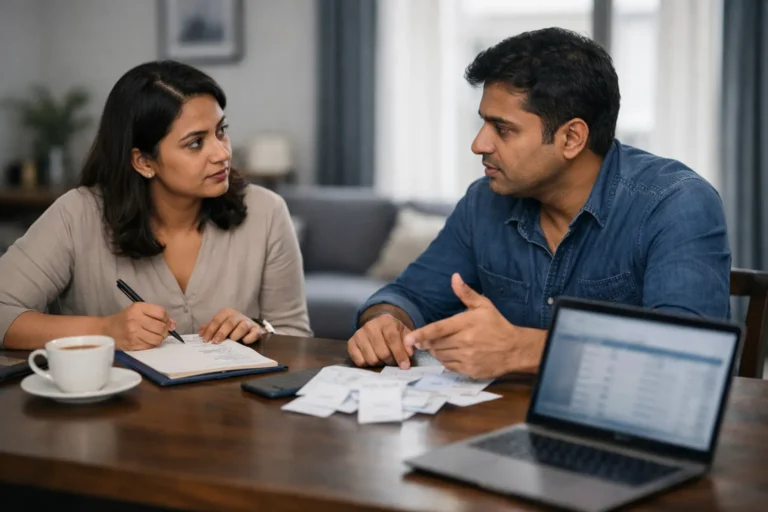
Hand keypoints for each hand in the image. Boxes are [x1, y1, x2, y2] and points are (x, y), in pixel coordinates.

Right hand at [104, 303, 174, 350]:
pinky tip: (147, 339)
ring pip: (158, 338)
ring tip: (155, 335)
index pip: (161, 313)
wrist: (107, 330)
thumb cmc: (125, 319)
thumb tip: (173, 324)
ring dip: (160, 338)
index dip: (166, 318)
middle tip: (161, 330)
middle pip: (161, 327)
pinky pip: (150, 346)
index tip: (164, 320)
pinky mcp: (132, 344)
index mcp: (138, 308)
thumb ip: (156, 314)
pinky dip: (152, 343)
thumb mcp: (138, 310)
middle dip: (165, 329)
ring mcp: (133, 333)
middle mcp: (135, 320)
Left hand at [199, 308, 262, 343]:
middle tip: (215, 342)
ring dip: (236, 334)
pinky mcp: (256, 330)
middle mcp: (238, 316)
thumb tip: (200, 333)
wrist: (250, 327)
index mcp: (227, 313)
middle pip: (229, 323)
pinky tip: (244, 341)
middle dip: (221, 333)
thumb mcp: (220, 324)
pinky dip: (249, 337)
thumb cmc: (232, 326)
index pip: (217, 320)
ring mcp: (248, 322)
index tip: (205, 340)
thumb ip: (210, 327)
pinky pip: (254, 333)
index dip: (210, 330)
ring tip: (231, 341)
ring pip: (243, 326)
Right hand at [347, 313, 412, 368]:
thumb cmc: (394, 332)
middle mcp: (370, 326)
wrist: (377, 326)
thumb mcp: (405, 334)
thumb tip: (409, 353)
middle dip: (390, 361)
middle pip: (382, 352)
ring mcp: (359, 334)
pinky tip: (373, 359)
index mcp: (386, 321)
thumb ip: (409, 343)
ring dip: (379, 364)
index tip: (405, 366)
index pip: (392, 339)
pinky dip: (367, 364)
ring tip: (383, 360)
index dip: (399, 354)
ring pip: (371, 359)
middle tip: (393, 362)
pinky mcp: (351, 343)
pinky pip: (359, 361)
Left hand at [403, 273, 544, 378]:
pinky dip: (446, 361)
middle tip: (433, 337)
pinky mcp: (470, 371)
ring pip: (440, 356)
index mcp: (466, 324)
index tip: (408, 339)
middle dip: (429, 341)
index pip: (438, 329)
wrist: (515, 349)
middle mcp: (465, 342)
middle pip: (435, 344)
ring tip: (446, 344)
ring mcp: (467, 358)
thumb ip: (466, 293)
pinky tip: (454, 354)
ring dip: (437, 351)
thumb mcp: (484, 305)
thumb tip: (454, 277)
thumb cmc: (497, 325)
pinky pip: (449, 367)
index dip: (421, 334)